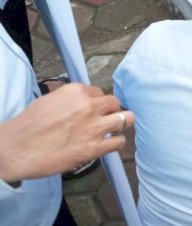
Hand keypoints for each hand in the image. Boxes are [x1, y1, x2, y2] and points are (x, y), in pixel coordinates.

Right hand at [0, 84, 131, 183]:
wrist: (15, 149)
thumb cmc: (28, 125)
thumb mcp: (50, 100)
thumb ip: (71, 100)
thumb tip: (84, 102)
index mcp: (76, 91)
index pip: (100, 93)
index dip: (98, 103)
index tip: (94, 111)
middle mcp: (88, 106)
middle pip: (115, 103)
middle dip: (111, 111)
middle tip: (105, 120)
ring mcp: (94, 127)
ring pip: (126, 119)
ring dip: (120, 124)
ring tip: (113, 130)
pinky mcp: (94, 148)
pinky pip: (119, 142)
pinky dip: (116, 143)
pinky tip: (109, 144)